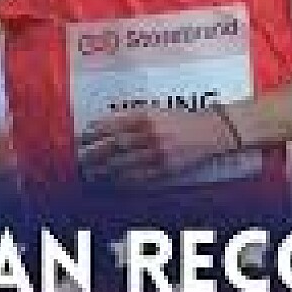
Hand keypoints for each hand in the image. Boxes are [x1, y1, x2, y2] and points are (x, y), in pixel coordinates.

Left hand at [77, 108, 238, 184]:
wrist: (210, 130)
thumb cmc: (179, 119)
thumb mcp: (155, 111)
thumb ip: (131, 117)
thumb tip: (102, 125)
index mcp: (146, 116)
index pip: (113, 124)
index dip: (95, 132)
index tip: (83, 136)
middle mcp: (150, 133)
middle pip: (114, 145)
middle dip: (94, 152)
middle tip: (80, 157)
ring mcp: (159, 152)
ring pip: (124, 163)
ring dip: (105, 169)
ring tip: (91, 172)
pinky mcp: (167, 168)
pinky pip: (140, 176)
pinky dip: (124, 179)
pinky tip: (113, 180)